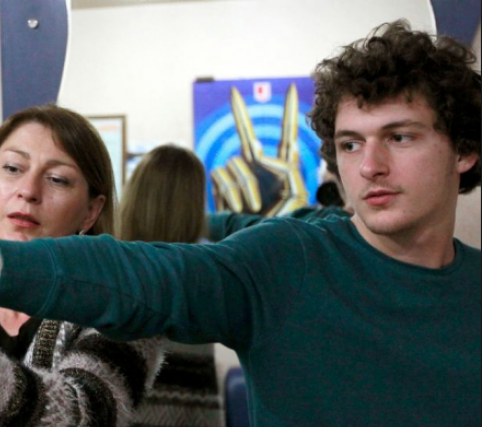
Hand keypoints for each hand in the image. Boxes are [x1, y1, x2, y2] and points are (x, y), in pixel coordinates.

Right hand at [210, 83, 309, 216]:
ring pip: (237, 164)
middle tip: (233, 91)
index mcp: (281, 167)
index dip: (290, 112)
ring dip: (247, 186)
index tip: (294, 90)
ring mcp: (237, 175)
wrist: (262, 244)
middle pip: (246, 135)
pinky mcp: (221, 185)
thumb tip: (257, 152)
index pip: (286, 135)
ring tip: (257, 207)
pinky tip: (243, 208)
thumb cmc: (284, 221)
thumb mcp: (296, 193)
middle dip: (239, 113)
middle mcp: (257, 167)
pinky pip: (223, 176)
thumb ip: (286, 167)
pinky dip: (235, 192)